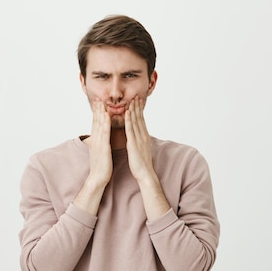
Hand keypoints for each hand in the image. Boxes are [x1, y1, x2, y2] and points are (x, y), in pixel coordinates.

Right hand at [86, 99, 112, 186]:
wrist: (98, 178)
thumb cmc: (101, 166)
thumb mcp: (100, 152)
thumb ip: (101, 143)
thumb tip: (102, 139)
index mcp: (96, 141)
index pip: (96, 124)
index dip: (97, 113)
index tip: (98, 103)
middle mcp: (96, 140)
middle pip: (96, 122)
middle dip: (97, 109)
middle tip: (98, 98)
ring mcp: (98, 143)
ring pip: (99, 125)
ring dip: (100, 112)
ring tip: (101, 102)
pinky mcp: (103, 147)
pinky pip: (104, 133)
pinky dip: (105, 123)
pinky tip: (107, 116)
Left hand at [125, 96, 170, 219]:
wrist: (145, 174)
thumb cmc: (141, 165)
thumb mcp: (140, 150)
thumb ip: (139, 142)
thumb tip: (137, 138)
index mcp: (143, 138)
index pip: (141, 121)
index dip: (139, 111)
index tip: (137, 102)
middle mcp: (142, 136)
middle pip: (140, 118)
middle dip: (137, 107)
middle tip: (136, 96)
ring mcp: (139, 139)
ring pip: (135, 122)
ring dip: (133, 110)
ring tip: (131, 100)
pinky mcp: (133, 144)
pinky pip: (130, 130)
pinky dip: (129, 121)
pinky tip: (126, 113)